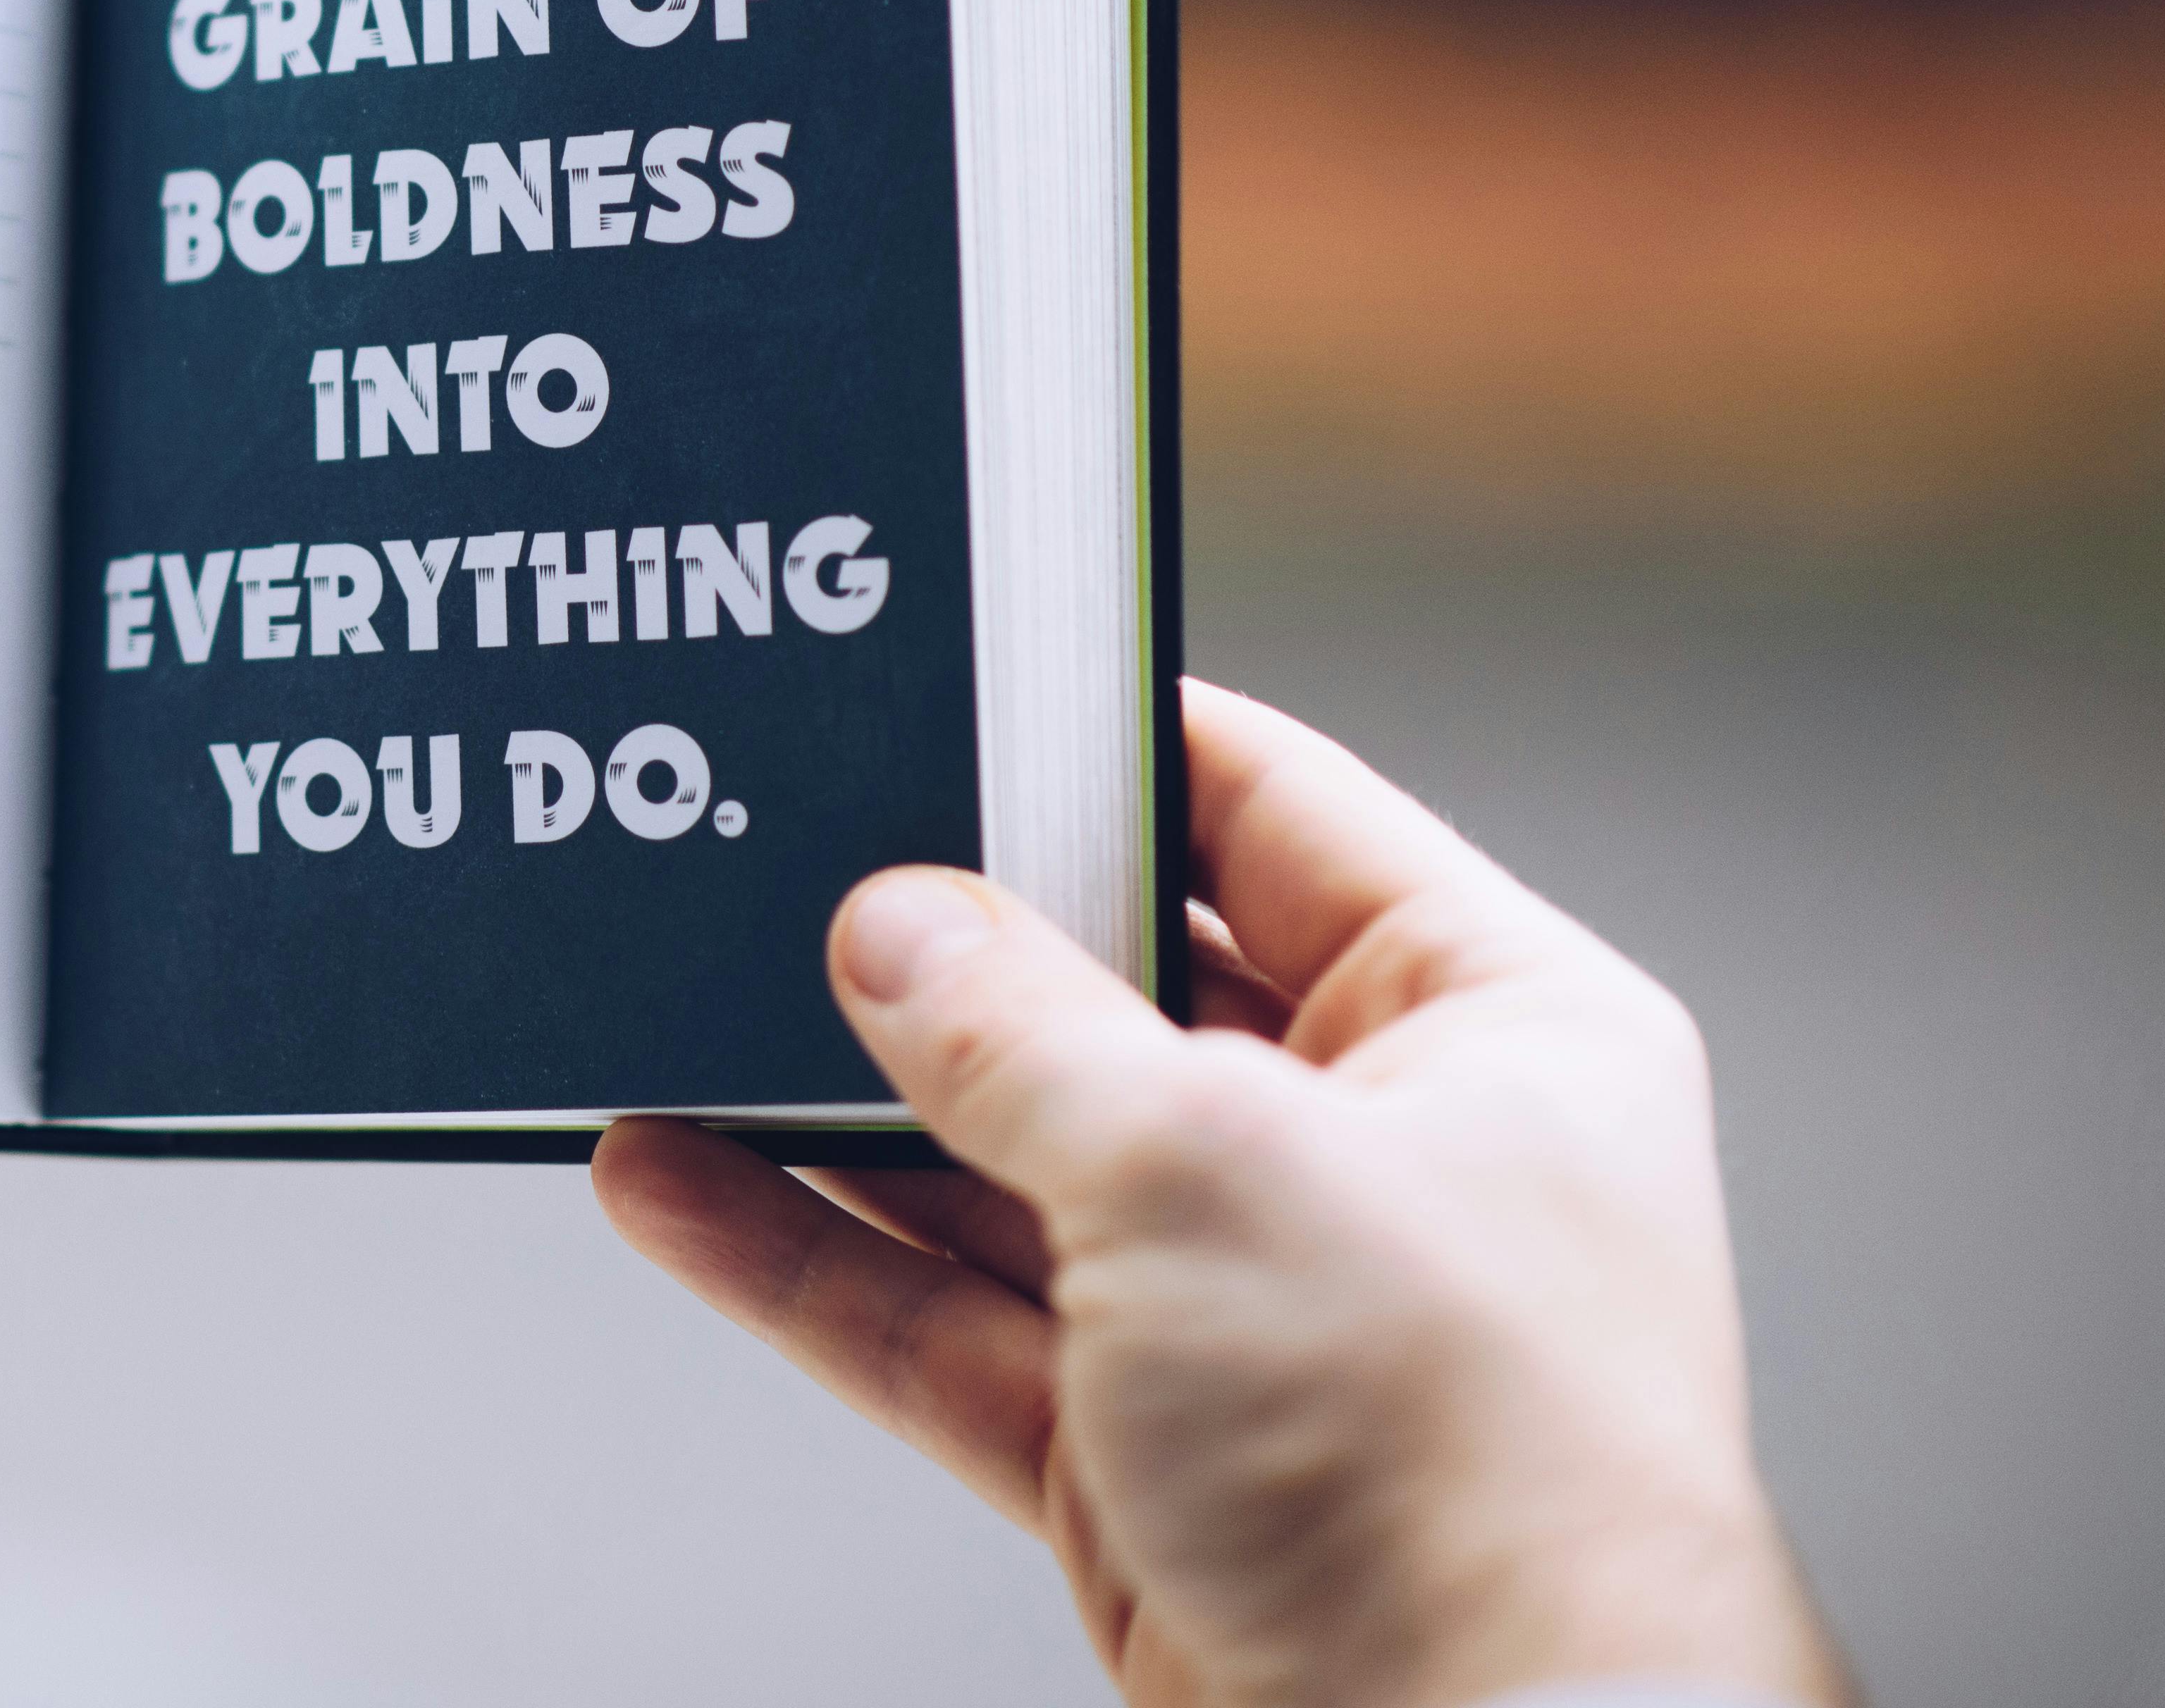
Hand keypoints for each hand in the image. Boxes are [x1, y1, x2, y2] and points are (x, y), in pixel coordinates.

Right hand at [595, 681, 1847, 1707]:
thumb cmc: (1464, 1479)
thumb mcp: (1207, 1169)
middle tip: (776, 857)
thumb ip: (1014, 1030)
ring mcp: (1255, 1311)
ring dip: (831, 1107)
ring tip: (673, 1014)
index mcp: (1490, 1029)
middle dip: (934, 941)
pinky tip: (676, 1180)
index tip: (945, 684)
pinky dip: (806, 1254)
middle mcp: (1381, 1154)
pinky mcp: (1143, 1452)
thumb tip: (890, 930)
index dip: (1099, 740)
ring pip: (999, 1161)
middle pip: (1110, 988)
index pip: (1268, 811)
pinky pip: (941, 1317)